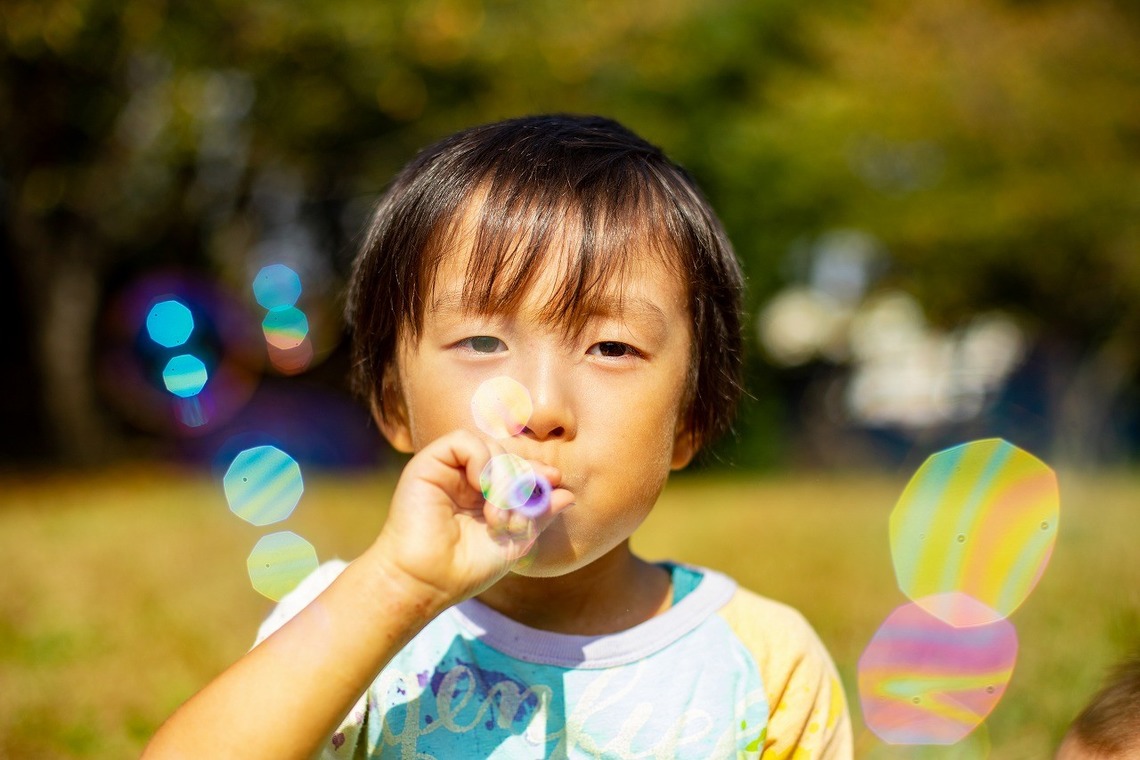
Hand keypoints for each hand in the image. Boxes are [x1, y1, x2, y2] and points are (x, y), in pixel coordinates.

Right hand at [366, 429, 574, 605]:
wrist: (428, 581)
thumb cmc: (467, 568)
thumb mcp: (515, 541)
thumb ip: (538, 514)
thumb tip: (568, 494)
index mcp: (483, 496)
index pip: (516, 467)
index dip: (536, 470)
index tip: (554, 479)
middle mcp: (464, 479)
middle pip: (507, 454)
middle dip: (521, 479)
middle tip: (516, 515)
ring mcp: (447, 471)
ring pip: (489, 445)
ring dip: (503, 475)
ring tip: (496, 513)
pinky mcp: (428, 464)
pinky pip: (463, 441)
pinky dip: (481, 459)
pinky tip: (481, 487)